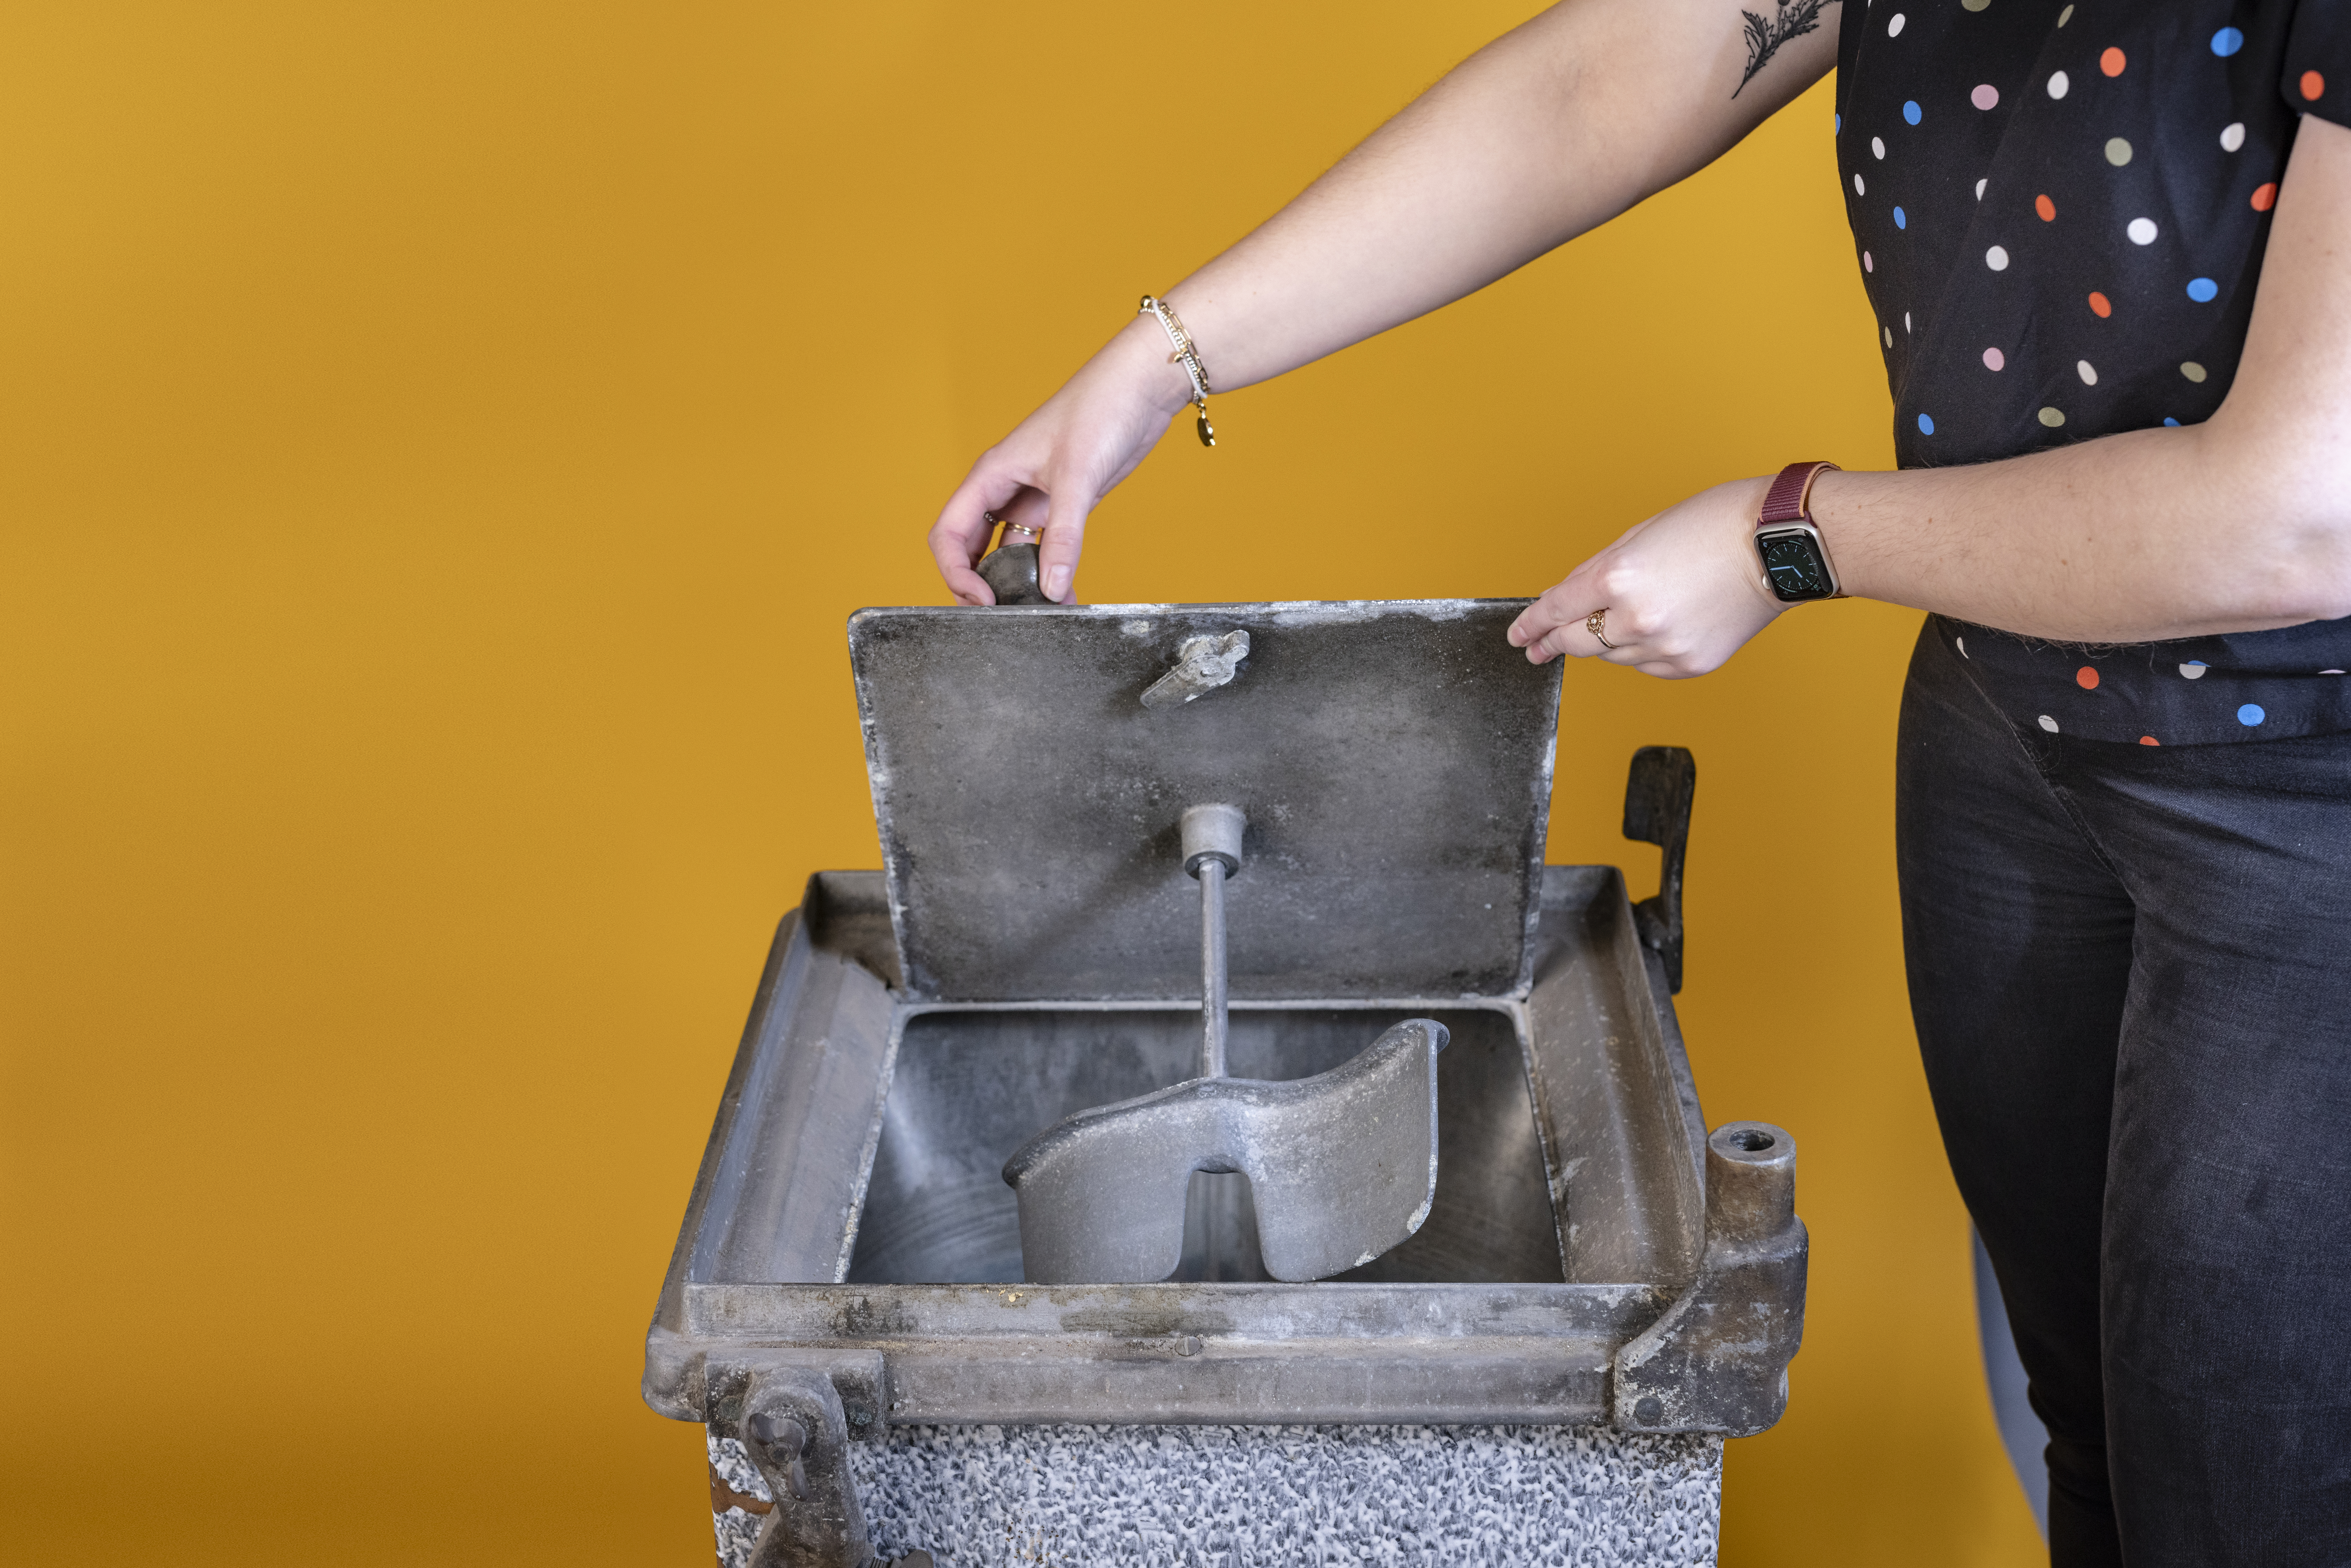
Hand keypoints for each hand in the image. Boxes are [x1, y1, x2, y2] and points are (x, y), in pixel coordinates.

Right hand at [929, 318, 1196, 604]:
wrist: (1140, 389)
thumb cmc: (1099, 411)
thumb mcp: (1077, 478)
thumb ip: (1063, 536)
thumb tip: (1052, 589)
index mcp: (990, 475)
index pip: (949, 534)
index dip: (956, 573)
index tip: (983, 600)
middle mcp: (1004, 488)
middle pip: (972, 548)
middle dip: (980, 584)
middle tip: (1005, 615)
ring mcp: (1033, 497)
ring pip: (1008, 551)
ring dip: (1018, 582)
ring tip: (1038, 610)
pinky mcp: (1061, 504)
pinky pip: (1043, 547)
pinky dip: (1048, 571)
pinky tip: (1064, 592)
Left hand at [1507, 476, 1789, 676]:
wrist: (1777, 545)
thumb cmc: (1716, 525)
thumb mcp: (1640, 534)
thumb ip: (1598, 570)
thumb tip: (1566, 597)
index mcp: (1619, 578)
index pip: (1556, 610)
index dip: (1531, 624)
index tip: (1518, 636)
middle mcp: (1637, 618)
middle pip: (1576, 641)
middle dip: (1552, 644)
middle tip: (1536, 649)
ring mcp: (1665, 646)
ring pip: (1612, 656)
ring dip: (1604, 642)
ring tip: (1612, 624)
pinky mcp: (1690, 664)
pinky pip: (1647, 666)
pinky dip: (1640, 652)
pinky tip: (1650, 631)